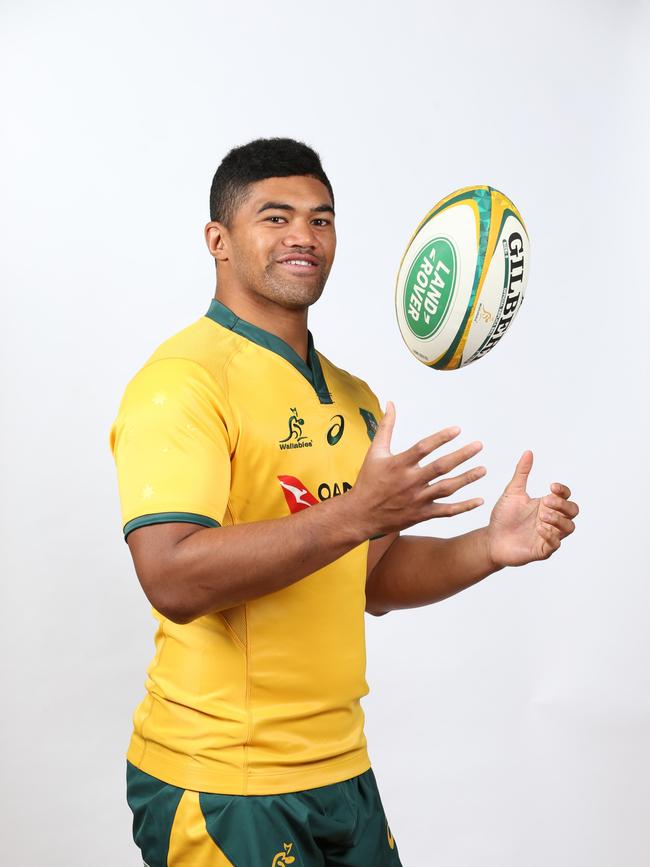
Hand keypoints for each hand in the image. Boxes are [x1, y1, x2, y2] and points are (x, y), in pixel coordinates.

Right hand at [350, 401, 485, 537]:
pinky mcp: (421, 514)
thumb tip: (391, 403)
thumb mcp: (374, 451)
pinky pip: (446, 511)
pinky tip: (479, 500)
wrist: (360, 514)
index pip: (423, 447)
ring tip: (483, 469)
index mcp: (399, 464)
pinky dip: (464, 507)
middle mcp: (410, 481)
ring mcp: (417, 499)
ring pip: (447, 488)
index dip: (441, 438)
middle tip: (478, 445)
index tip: (457, 430)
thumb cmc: (368, 480)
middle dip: (462, 455)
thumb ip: (386, 427)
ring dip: (467, 479)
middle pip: (440, 467)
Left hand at [486, 450, 578, 567]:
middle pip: (573, 511)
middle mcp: (551, 520)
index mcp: (546, 505)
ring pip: (569, 528)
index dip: (563, 491)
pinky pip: (555, 545)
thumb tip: (528, 452)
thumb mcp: (512, 492)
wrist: (491, 539)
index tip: (551, 486)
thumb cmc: (503, 516)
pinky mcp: (542, 550)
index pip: (566, 496)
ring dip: (559, 520)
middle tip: (546, 501)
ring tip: (542, 515)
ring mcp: (549, 535)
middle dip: (563, 505)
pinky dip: (551, 536)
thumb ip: (521, 473)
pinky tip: (540, 528)